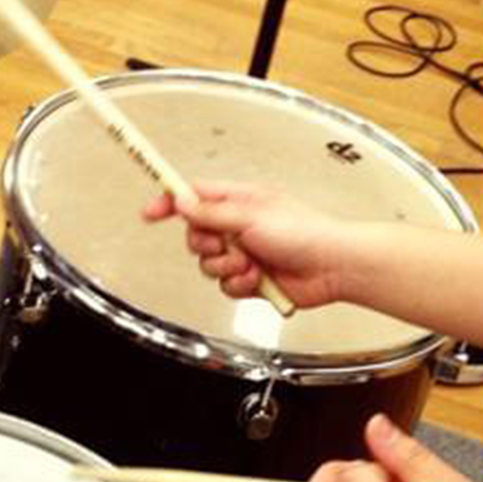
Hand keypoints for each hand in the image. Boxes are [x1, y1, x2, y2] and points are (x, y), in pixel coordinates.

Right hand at [142, 182, 354, 307]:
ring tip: (250, 263)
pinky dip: (239, 284)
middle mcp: (239, 225)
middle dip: (206, 244)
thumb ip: (212, 212)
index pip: (194, 196)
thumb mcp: (252, 216)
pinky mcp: (250, 279)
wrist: (332, 267)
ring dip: (226, 267)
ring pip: (208, 264)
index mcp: (240, 200)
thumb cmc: (306, 233)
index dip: (170, 202)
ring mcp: (244, 253)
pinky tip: (257, 279)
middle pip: (196, 234)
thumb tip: (181, 202)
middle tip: (225, 244)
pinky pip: (225, 285)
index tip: (150, 212)